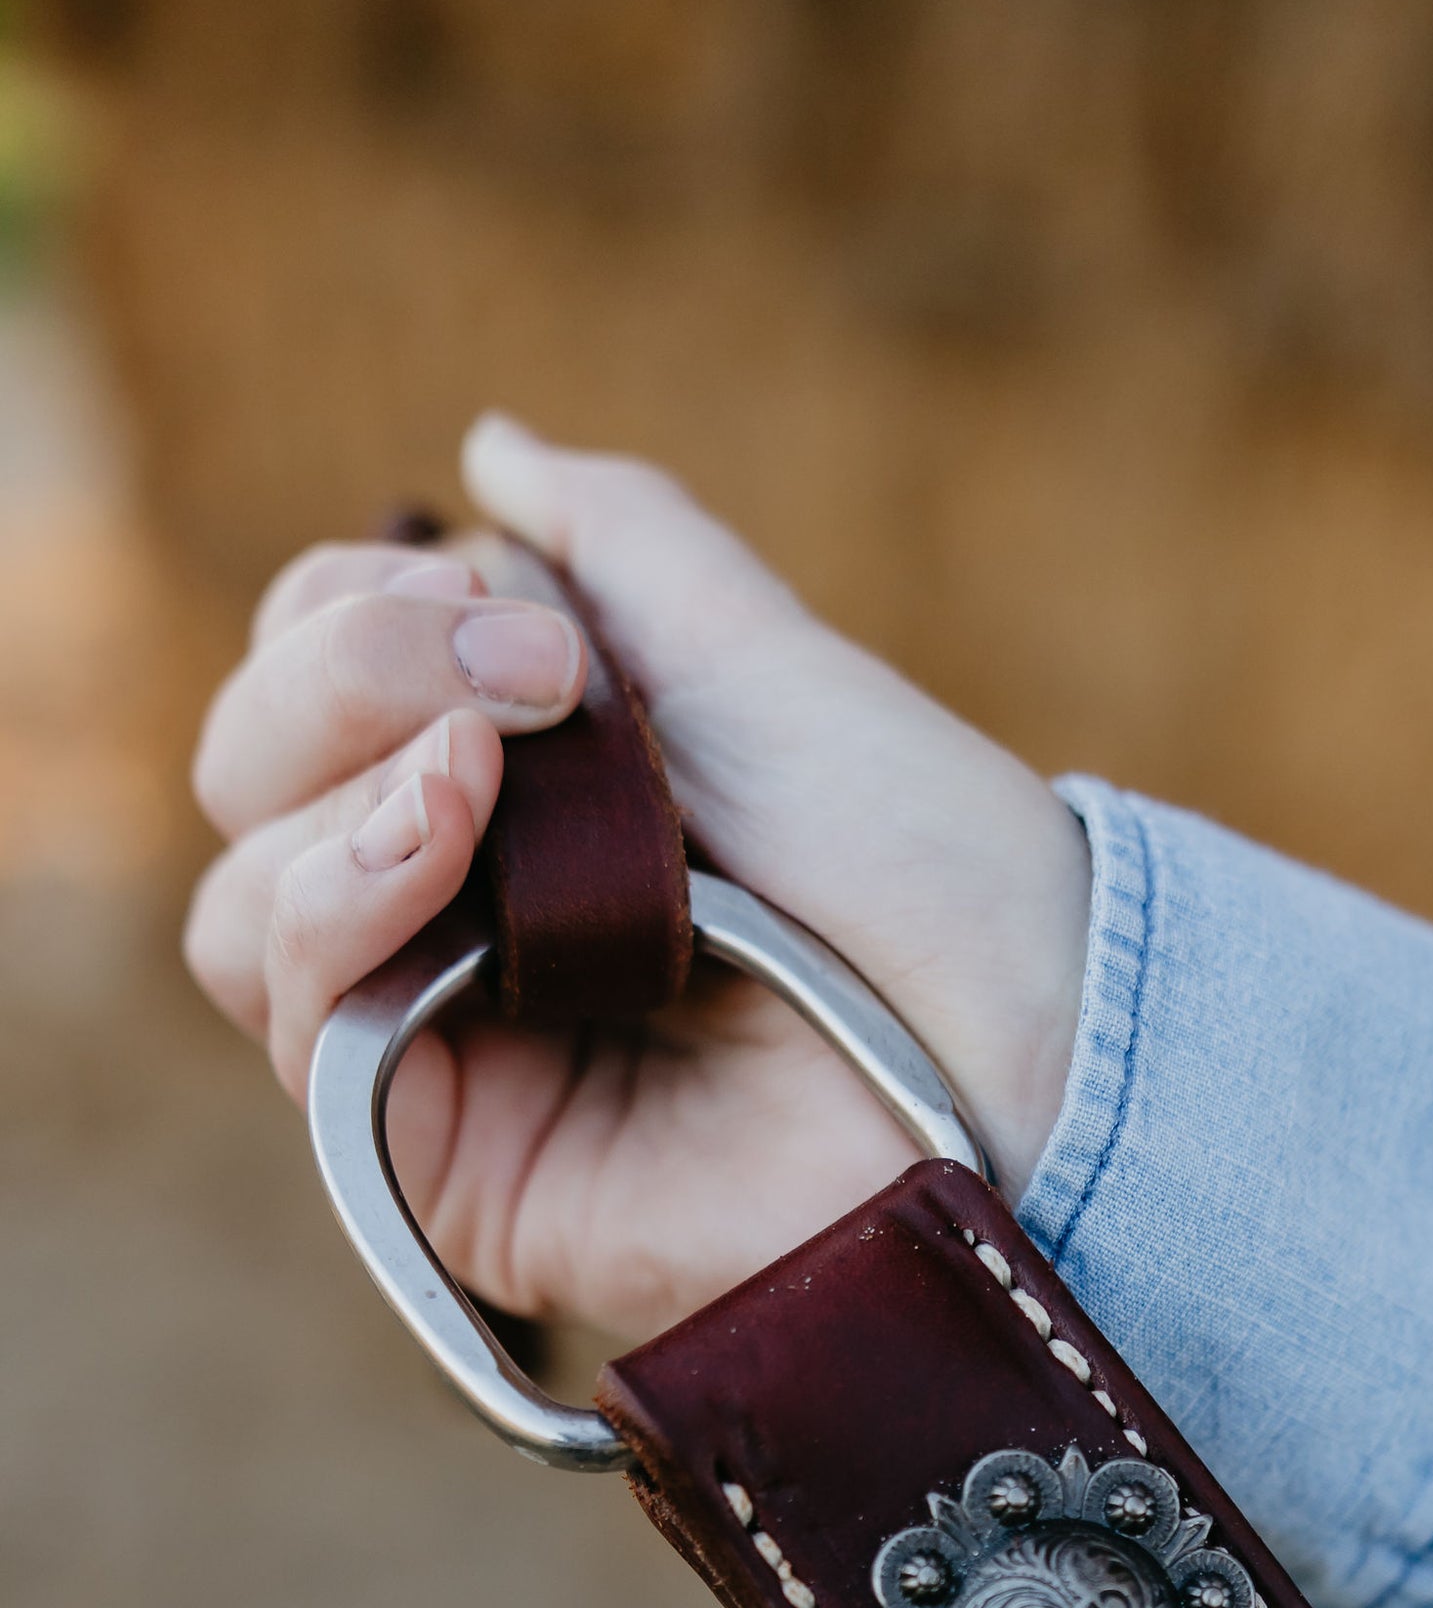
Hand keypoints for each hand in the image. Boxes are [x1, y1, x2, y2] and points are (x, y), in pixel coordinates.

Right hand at [184, 416, 1090, 1339]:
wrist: (1016, 1035)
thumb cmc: (916, 858)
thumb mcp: (755, 655)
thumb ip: (616, 544)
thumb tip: (489, 450)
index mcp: (511, 790)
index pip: (306, 683)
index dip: (351, 615)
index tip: (517, 610)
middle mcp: (450, 911)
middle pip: (247, 778)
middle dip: (344, 680)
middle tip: (528, 681)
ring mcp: (440, 1040)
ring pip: (241, 905)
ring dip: (334, 798)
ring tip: (479, 775)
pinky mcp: (441, 1158)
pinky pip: (299, 1023)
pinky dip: (336, 907)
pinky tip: (438, 853)